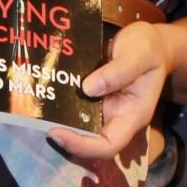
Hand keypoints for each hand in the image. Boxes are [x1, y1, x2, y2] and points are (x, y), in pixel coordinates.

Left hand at [50, 20, 170, 159]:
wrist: (148, 41)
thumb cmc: (149, 48)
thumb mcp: (140, 53)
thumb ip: (119, 71)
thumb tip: (88, 89)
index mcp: (133, 115)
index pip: (109, 145)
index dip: (82, 145)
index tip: (57, 132)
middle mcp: (116, 118)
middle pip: (89, 142)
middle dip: (64, 136)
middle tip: (38, 120)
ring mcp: (103, 109)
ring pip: (78, 127)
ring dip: (57, 121)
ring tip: (36, 108)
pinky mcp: (92, 98)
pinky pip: (74, 107)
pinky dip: (59, 105)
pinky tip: (43, 94)